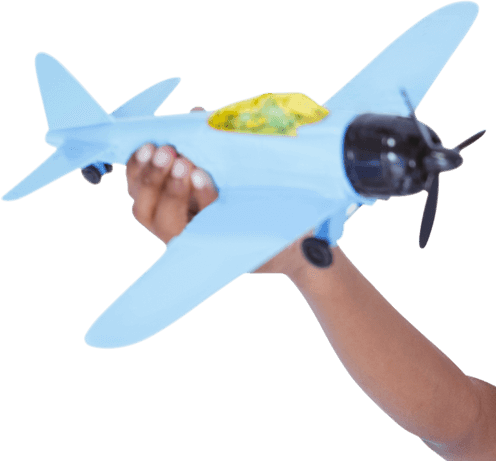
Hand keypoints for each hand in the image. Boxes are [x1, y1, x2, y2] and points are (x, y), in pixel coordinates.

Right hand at [125, 105, 309, 276]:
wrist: (294, 233)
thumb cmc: (256, 196)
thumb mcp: (233, 164)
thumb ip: (210, 141)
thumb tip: (198, 113)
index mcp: (171, 202)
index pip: (137, 187)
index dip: (135, 166)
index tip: (149, 144)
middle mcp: (175, 225)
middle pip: (143, 208)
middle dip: (151, 177)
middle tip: (168, 152)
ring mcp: (192, 240)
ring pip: (163, 222)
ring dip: (171, 191)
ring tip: (185, 165)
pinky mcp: (214, 248)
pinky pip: (198, 229)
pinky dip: (199, 201)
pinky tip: (203, 179)